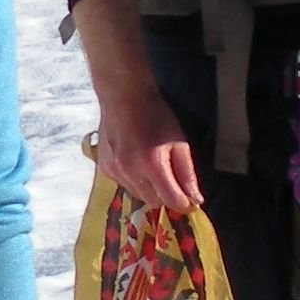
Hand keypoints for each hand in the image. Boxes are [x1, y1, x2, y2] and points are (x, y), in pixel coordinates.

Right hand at [71, 0, 201, 211]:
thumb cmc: (156, 115)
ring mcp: (114, 170)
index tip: (190, 199)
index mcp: (152, 163)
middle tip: (171, 177)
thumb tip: (195, 200)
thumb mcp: (179, 141)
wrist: (123, 96)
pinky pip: (123, 184)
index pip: (171, 201)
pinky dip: (133, 180)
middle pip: (154, 202)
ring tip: (151, 165)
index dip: (184, 203)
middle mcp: (130, 171)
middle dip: (165, 194)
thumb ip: (187, 173)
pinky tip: (135, 160)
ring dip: (148, 188)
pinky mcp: (104, 168)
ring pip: (137, 195)